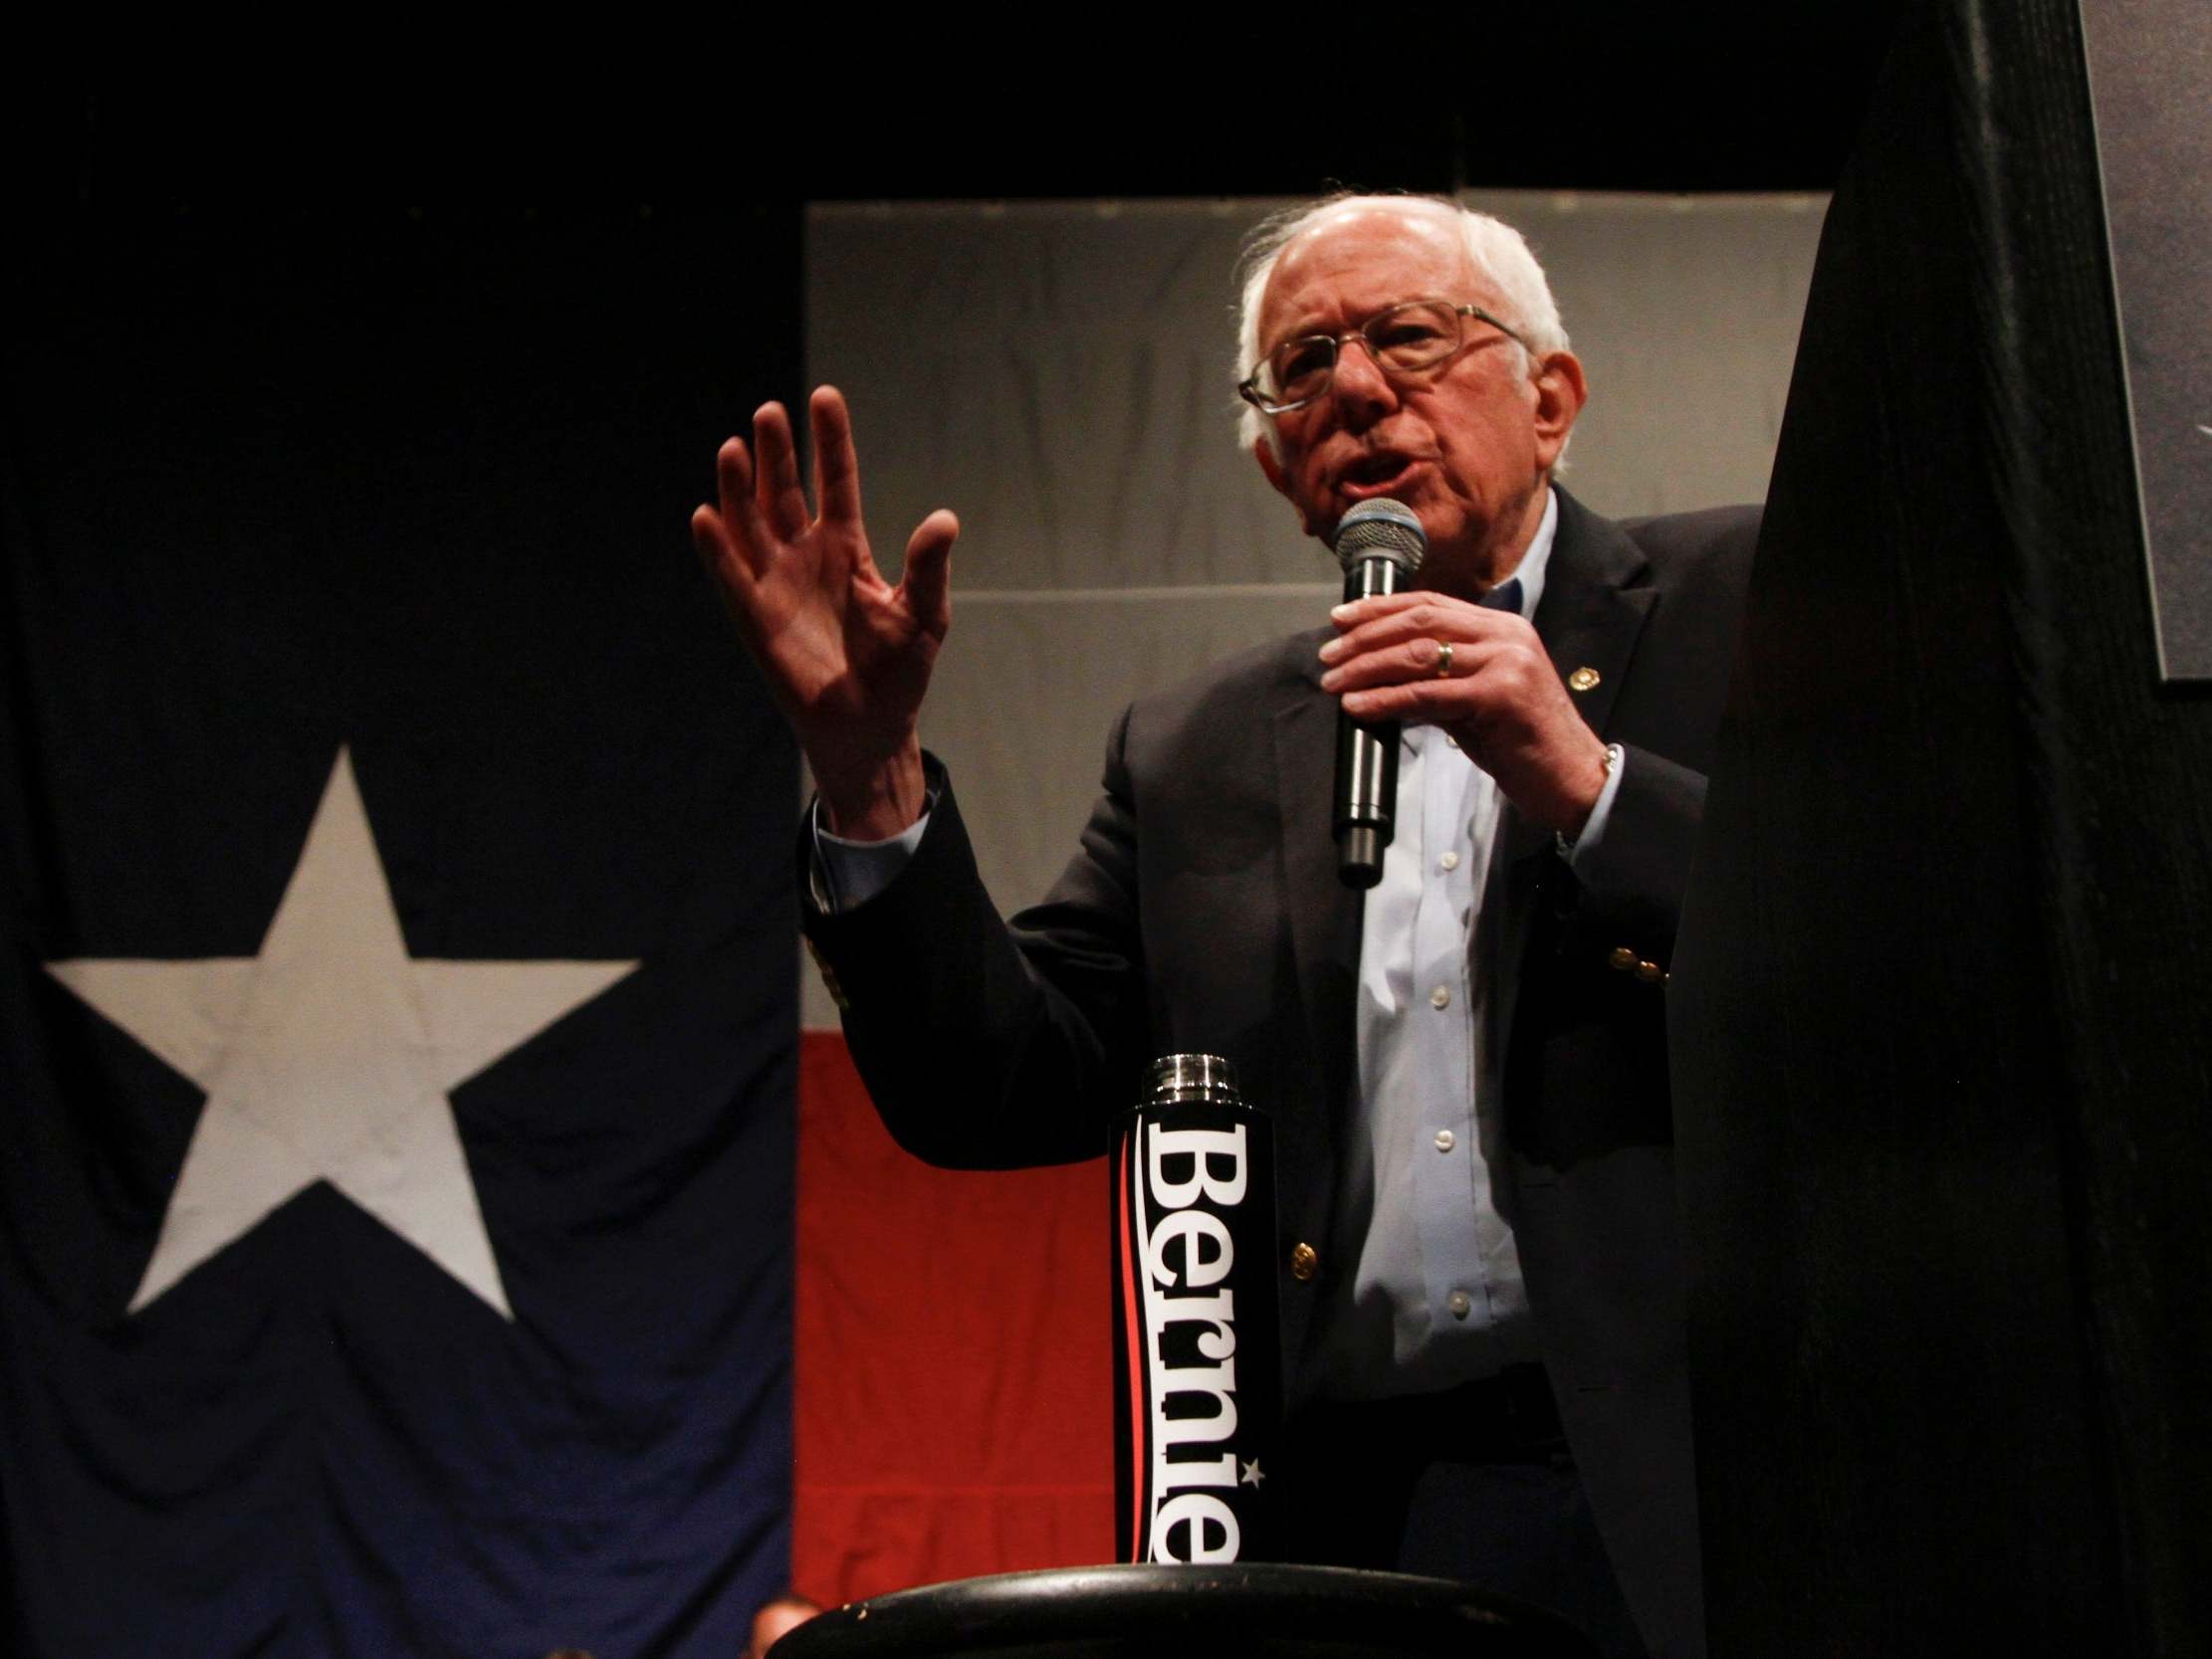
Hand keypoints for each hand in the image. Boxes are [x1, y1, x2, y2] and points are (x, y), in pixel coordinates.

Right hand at [691, 386, 958, 839]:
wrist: (869, 728)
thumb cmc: (900, 672)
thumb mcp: (924, 615)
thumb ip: (928, 567)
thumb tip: (943, 519)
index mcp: (847, 547)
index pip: (836, 480)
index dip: (830, 440)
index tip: (824, 396)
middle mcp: (805, 555)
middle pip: (784, 490)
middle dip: (778, 452)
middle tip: (771, 412)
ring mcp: (776, 583)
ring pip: (750, 522)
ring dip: (740, 487)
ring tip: (735, 447)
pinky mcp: (754, 617)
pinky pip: (731, 575)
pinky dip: (717, 547)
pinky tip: (707, 515)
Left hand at [1318, 591, 1610, 835]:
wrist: (1574, 779)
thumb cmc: (1525, 744)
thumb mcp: (1479, 701)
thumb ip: (1440, 681)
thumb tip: (1382, 678)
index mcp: (1502, 628)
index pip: (1431, 604)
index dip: (1381, 609)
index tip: (1342, 619)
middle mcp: (1505, 636)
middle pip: (1419, 622)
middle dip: (1365, 637)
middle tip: (1329, 655)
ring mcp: (1505, 663)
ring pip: (1418, 654)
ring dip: (1367, 667)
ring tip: (1335, 681)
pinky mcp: (1499, 695)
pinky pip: (1427, 694)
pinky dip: (1385, 699)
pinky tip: (1358, 706)